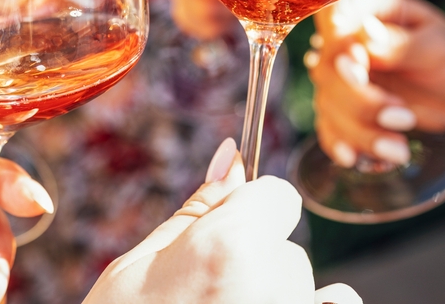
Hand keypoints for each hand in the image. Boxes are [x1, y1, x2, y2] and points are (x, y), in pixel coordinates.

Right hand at [85, 138, 360, 303]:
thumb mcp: (140, 265)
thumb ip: (200, 210)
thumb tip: (234, 155)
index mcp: (230, 246)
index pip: (280, 196)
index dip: (249, 210)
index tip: (223, 233)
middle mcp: (275, 282)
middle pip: (289, 247)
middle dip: (256, 263)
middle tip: (204, 298)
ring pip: (304, 287)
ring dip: (275, 297)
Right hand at [306, 0, 444, 167]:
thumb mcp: (437, 47)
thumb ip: (401, 44)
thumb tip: (366, 34)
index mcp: (367, 9)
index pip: (333, 14)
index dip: (336, 40)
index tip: (357, 65)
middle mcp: (346, 39)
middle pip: (328, 69)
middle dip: (361, 101)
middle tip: (403, 118)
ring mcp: (340, 74)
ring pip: (328, 103)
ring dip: (359, 131)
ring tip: (399, 150)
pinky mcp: (343, 106)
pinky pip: (329, 125)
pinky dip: (340, 143)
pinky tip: (355, 159)